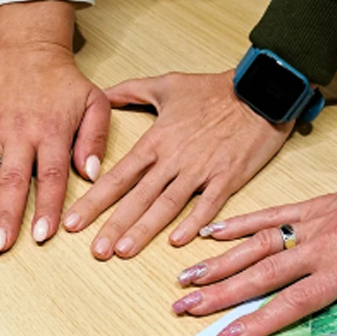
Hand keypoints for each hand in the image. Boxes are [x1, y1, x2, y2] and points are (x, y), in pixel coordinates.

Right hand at [0, 2, 110, 252]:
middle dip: (6, 215)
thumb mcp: (94, 102)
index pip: (50, 176)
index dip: (46, 207)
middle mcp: (21, 132)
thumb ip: (95, 138)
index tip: (42, 235)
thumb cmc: (64, 83)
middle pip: (13, 180)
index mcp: (52, 129)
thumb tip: (90, 173)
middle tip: (0, 244)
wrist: (29, 51)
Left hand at [63, 71, 290, 258]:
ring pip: (167, 204)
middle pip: (137, 197)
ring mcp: (200, 170)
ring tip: (125, 251)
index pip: (117, 176)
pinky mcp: (228, 177)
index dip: (94, 200)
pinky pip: (208, 204)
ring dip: (145, 229)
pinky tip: (177, 241)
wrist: (262, 89)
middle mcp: (173, 159)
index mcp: (156, 141)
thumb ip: (129, 91)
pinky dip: (194, 222)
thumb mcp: (167, 84)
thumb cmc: (215, 89)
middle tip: (96, 251)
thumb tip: (101, 91)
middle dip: (114, 225)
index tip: (74, 222)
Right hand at [174, 158, 336, 335]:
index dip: (255, 322)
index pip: (291, 302)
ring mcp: (314, 222)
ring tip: (186, 277)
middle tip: (184, 309)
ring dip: (219, 261)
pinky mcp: (315, 206)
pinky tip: (210, 232)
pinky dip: (238, 223)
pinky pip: (270, 214)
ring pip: (257, 245)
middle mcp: (321, 245)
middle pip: (260, 274)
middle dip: (219, 294)